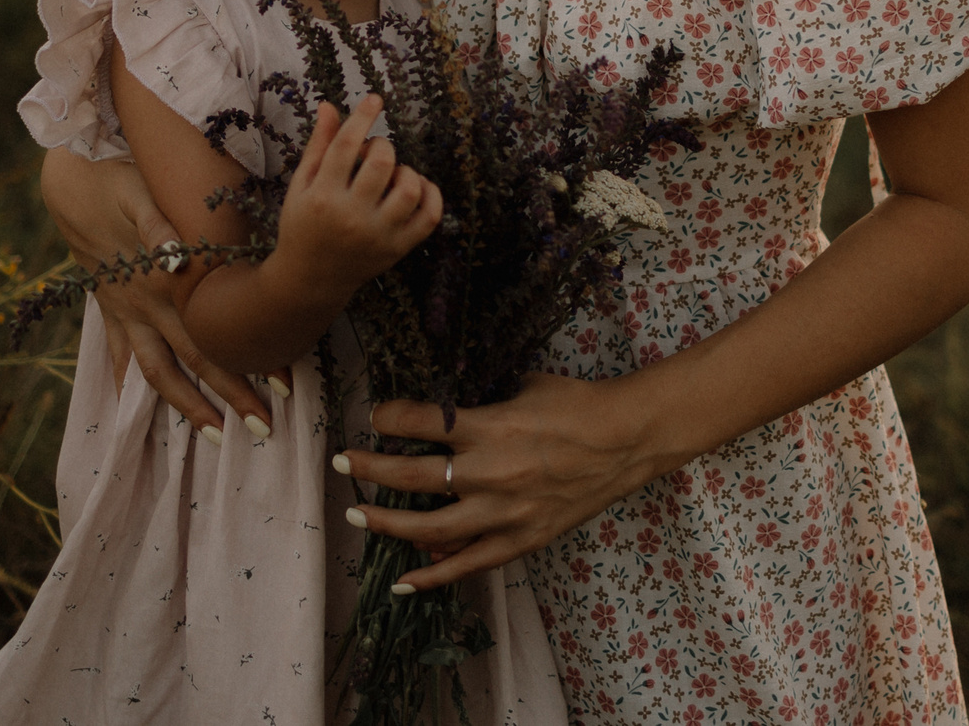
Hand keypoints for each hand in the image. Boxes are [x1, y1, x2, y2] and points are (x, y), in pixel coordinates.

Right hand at [38, 145, 281, 438]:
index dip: (248, 358)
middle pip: (195, 361)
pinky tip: (139, 415)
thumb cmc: (121, 181)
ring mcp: (127, 311)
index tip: (285, 383)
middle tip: (265, 429)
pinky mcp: (110, 309)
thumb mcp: (143, 195)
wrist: (72, 183)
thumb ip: (160, 227)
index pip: (213, 332)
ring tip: (215, 439)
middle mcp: (149, 305)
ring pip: (158, 371)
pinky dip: (128, 387)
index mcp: (167, 282)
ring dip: (187, 407)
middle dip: (231, 396)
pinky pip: (120, 356)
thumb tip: (179, 258)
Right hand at [270, 97, 443, 299]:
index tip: (375, 100)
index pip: (346, 145)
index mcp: (323, 197)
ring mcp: (379, 235)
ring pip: (409, 189)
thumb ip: (319, 145)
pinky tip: (416, 187)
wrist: (311, 279)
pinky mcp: (398, 249)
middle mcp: (352, 217)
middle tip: (374, 151)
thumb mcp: (302, 185)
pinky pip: (430, 217)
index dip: (363, 117)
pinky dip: (431, 194)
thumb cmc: (303, 225)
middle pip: (381, 163)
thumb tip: (330, 105)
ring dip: (405, 170)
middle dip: (382, 146)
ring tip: (391, 174)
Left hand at [333, 373, 661, 591]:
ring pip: (428, 528)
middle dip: (369, 469)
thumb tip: (444, 413)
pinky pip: (467, 565)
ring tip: (357, 516)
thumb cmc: (577, 404)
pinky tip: (401, 582)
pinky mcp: (520, 540)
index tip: (375, 416)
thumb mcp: (524, 387)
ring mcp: (503, 512)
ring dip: (386, 523)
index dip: (389, 418)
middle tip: (342, 463)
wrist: (626, 440)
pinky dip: (432, 576)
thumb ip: (482, 404)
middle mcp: (489, 472)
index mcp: (489, 426)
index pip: (420, 422)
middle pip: (411, 476)